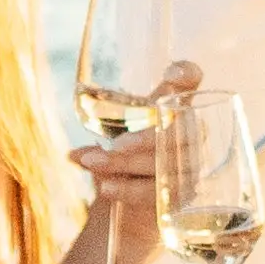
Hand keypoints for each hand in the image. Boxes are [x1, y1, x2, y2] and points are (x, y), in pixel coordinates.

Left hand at [74, 79, 187, 208]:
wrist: (138, 190)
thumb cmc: (131, 147)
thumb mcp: (116, 132)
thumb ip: (97, 140)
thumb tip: (73, 156)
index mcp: (175, 103)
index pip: (191, 78)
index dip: (186, 73)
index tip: (171, 75)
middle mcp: (191, 129)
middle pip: (179, 131)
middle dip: (144, 139)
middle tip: (113, 145)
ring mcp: (191, 162)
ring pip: (165, 164)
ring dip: (126, 164)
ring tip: (93, 164)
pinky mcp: (183, 191)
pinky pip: (159, 191)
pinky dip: (130, 190)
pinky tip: (107, 187)